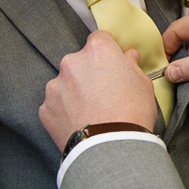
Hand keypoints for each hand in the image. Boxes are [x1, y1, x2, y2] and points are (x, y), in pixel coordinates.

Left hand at [39, 31, 157, 151]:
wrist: (111, 150)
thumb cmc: (132, 114)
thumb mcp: (143, 84)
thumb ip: (132, 65)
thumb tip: (128, 56)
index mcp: (98, 51)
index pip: (100, 38)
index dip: (107, 51)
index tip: (111, 64)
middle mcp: (72, 62)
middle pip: (80, 61)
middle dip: (89, 73)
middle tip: (104, 94)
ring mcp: (55, 86)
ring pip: (65, 84)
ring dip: (75, 92)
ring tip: (91, 113)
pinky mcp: (45, 108)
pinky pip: (56, 105)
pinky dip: (65, 111)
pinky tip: (81, 123)